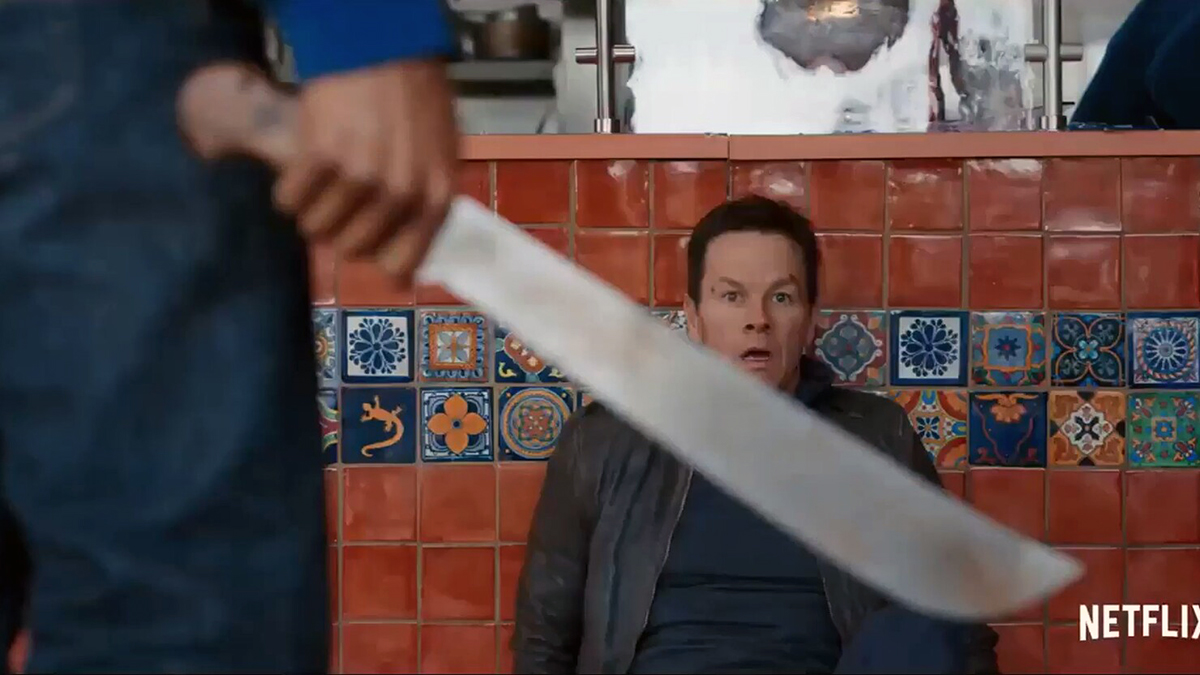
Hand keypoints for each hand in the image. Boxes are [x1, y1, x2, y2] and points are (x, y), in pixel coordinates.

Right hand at [274, 59, 458, 286]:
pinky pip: (289, 201)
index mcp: (435, 198)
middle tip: (340, 202)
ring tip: (322, 182)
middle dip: (340, 231)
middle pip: (352, 250)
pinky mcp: (320, 157)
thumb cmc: (416, 100)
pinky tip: (303, 167)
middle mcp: (400, 195)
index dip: (378, 261)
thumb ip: (425, 204)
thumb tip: (405, 256)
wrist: (383, 45)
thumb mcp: (441, 156)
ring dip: (311, 210)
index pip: (400, 267)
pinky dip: (288, 190)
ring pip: (315, 230)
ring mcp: (360, 178)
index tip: (369, 248)